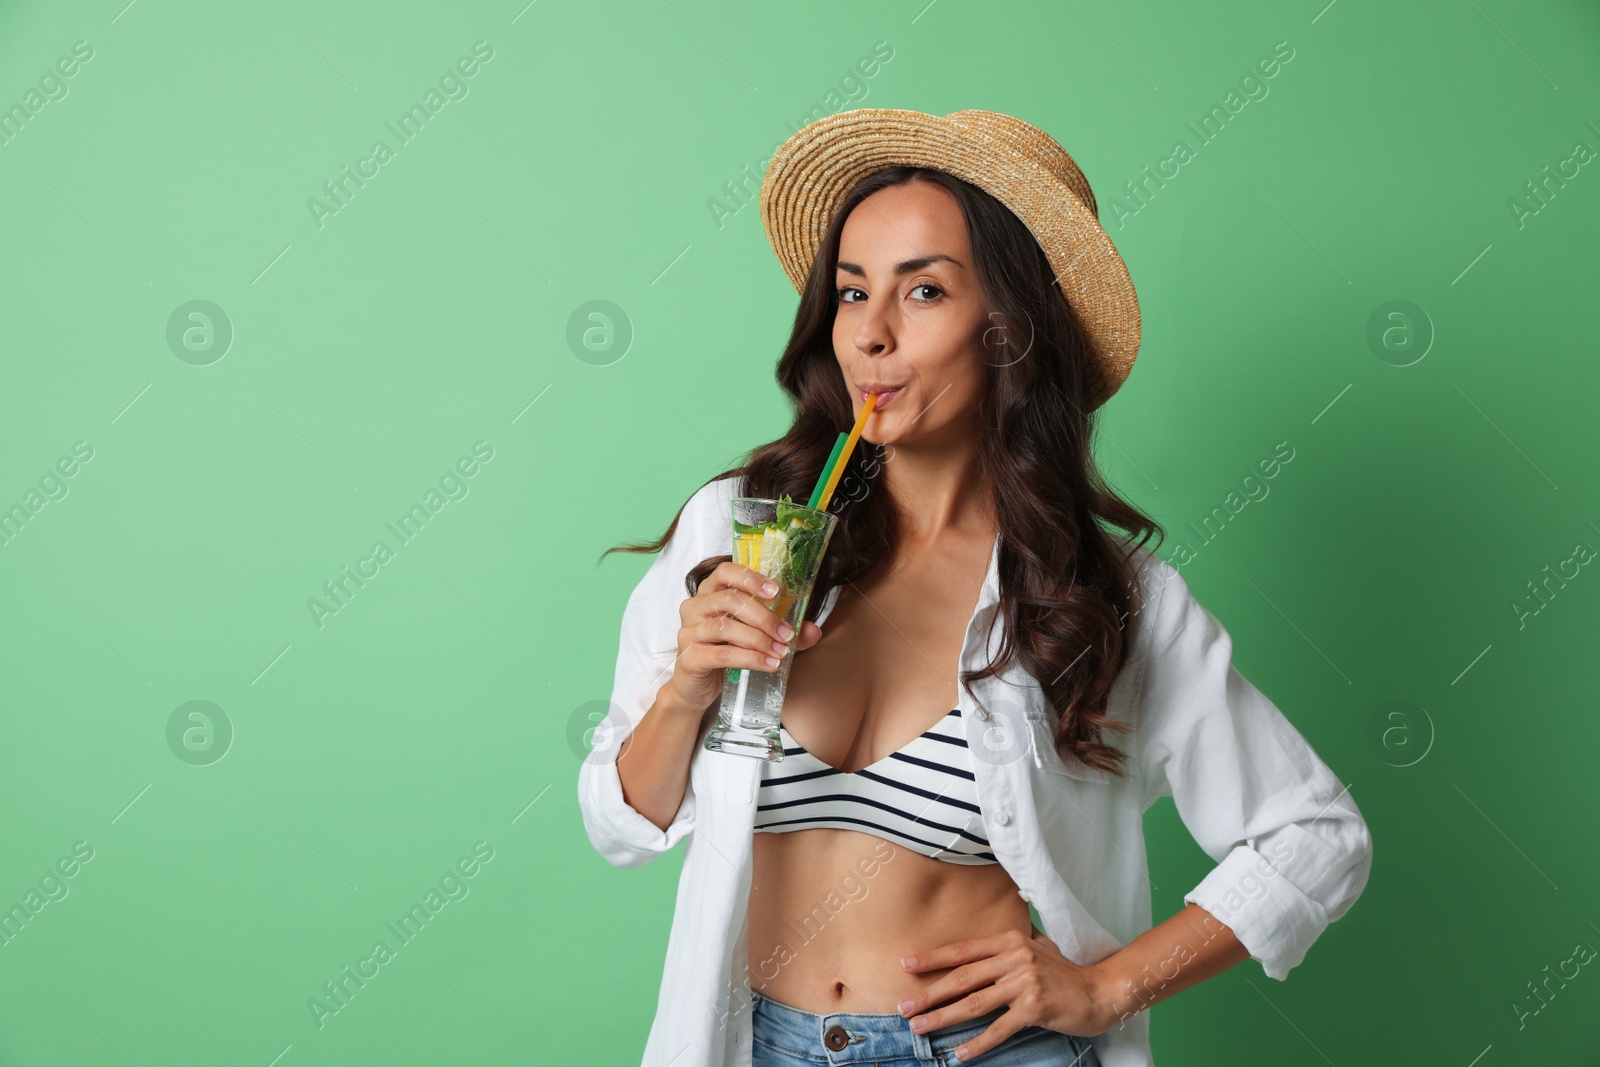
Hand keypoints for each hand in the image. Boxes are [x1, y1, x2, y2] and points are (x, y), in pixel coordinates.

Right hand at [663, 560, 822, 712]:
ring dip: (759, 640)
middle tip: (786, 633)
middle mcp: (694, 607)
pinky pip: (723, 654)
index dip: (750, 578)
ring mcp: (688, 632)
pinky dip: (750, 659)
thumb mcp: (753, 637)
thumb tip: (813, 631)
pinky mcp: (689, 657)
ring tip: (780, 652)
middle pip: (729, 600)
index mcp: (709, 593)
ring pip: (726, 627)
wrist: (696, 687)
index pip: (725, 572)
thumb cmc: (724, 653)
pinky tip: (768, 665)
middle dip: (763, 616)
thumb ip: (781, 631)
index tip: (776, 591)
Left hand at [896, 927, 1113, 1060]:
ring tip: (920, 1027)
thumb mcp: (1035, 949)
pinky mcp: (1034, 1008)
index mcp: (1010, 941)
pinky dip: (978, 1043)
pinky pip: (999, 1029)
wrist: (1100, 991)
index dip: (933, 958)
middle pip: (962, 978)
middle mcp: (1014, 958)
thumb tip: (978, 950)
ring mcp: (1024, 982)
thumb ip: (1008, 948)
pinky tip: (960, 1053)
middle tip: (903, 1006)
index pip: (963, 950)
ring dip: (943, 1017)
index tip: (906, 966)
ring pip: (974, 1003)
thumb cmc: (1064, 973)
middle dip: (929, 993)